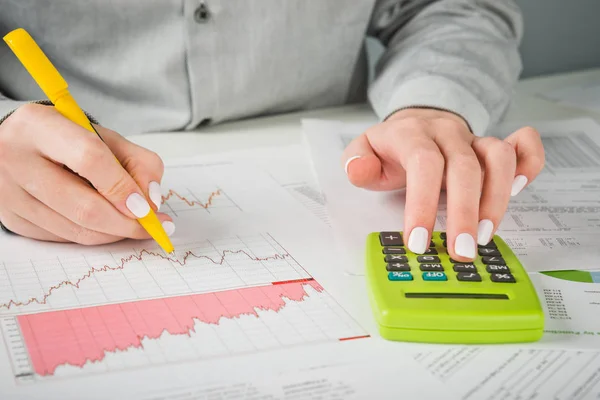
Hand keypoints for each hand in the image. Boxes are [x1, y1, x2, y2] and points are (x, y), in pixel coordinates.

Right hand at [0, 104, 173, 244]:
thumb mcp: (106, 137)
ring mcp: (9, 193)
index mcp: (39, 126)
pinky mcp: (11, 219)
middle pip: (84, 206)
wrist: (19, 146)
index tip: (148, 207)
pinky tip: (105, 224)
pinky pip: (63, 238)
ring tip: (132, 224)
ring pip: (76, 230)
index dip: (124, 187)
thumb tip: (152, 200)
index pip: (90, 159)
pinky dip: (92, 235)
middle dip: (126, 223)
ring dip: (113, 233)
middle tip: (151, 227)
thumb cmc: (68, 140)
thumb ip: (138, 162)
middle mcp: (15, 159)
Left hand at [342, 107, 543, 260]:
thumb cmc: (392, 147)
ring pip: (498, 158)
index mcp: (411, 133)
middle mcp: (446, 132)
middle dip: (464, 213)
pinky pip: (523, 146)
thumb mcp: (364, 151)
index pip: (423, 163)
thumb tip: (359, 171)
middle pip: (465, 167)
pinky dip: (530, 164)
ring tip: (486, 236)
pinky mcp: (493, 145)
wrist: (416, 120)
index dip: (422, 203)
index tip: (418, 242)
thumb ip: (356, 162)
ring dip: (497, 198)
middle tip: (461, 252)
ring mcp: (474, 138)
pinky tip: (521, 190)